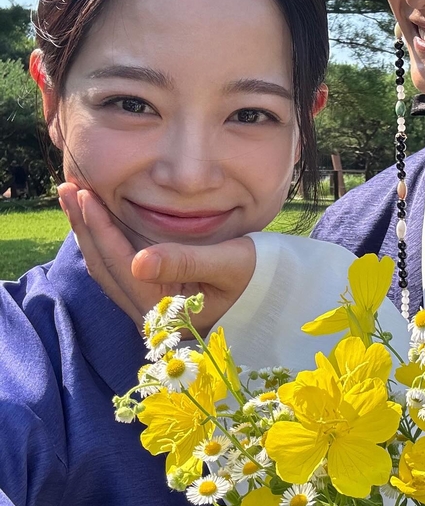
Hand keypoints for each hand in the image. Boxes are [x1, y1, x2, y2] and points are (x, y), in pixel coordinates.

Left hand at [58, 183, 255, 332]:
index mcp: (168, 311)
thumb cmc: (257, 275)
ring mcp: (149, 310)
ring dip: (89, 234)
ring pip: (106, 270)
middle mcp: (151, 316)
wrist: (274, 293)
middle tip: (68, 189)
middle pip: (105, 269)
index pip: (122, 266)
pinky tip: (95, 221)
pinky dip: (103, 242)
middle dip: (85, 227)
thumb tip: (138, 263)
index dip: (101, 230)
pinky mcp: (151, 299)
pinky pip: (117, 271)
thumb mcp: (229, 263)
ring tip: (74, 199)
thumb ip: (184, 261)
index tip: (84, 196)